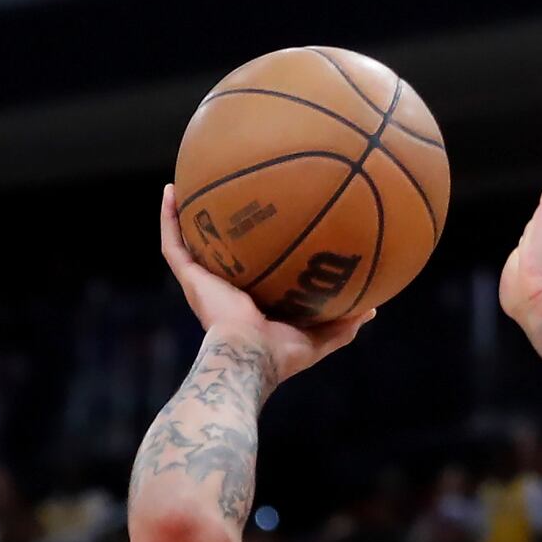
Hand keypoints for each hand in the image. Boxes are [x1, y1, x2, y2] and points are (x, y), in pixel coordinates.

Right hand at [157, 184, 372, 384]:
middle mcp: (223, 289)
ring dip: (185, 215)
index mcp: (249, 302)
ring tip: (189, 184)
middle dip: (219, 228)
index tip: (264, 225)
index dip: (254, 250)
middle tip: (227, 197)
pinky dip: (168, 218)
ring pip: (189, 243)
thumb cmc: (282, 354)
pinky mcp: (190, 279)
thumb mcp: (320, 336)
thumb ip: (344, 322)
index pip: (250, 271)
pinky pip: (173, 243)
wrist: (250, 357)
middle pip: (218, 252)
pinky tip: (170, 190)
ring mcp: (202, 283)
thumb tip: (373, 306)